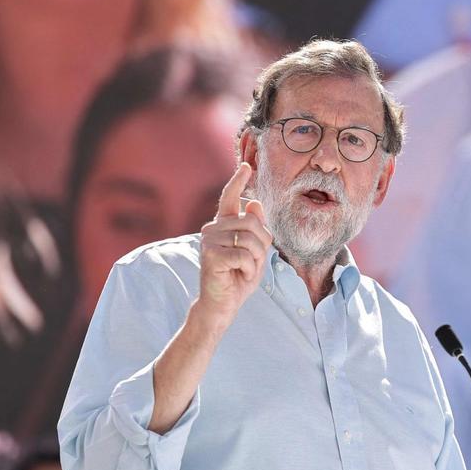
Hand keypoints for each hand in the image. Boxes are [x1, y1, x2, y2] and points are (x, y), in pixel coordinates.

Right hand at [197, 162, 271, 327]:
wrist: (223, 304)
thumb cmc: (239, 277)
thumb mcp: (255, 251)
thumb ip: (256, 229)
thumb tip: (255, 203)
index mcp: (223, 225)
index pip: (230, 198)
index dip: (238, 181)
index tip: (246, 165)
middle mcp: (213, 228)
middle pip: (253, 222)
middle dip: (261, 246)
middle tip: (252, 264)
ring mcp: (209, 240)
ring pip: (250, 239)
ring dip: (256, 260)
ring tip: (245, 271)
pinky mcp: (211, 254)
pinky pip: (244, 255)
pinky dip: (249, 269)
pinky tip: (238, 276)